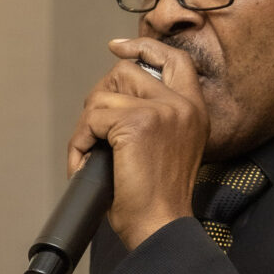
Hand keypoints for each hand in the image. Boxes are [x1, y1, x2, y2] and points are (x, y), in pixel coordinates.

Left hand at [69, 36, 208, 248]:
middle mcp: (182, 105)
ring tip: (89, 156)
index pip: (175, 60)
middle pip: (127, 71)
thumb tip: (115, 94)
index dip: (144, 46)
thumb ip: (156, 117)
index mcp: (194, 110)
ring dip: (86, 126)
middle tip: (94, 130)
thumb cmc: (158, 199)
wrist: (161, 226)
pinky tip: (85, 164)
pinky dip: (79, 142)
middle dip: (100, 96)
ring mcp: (161, 111)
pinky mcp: (136, 123)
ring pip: (103, 95)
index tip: (118, 46)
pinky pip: (91, 119)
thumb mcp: (169, 149)